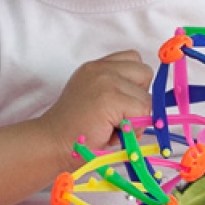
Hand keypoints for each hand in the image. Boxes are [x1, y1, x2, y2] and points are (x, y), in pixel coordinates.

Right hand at [38, 50, 153, 166]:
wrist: (50, 145)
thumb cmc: (76, 130)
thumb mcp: (97, 99)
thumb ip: (119, 89)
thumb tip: (154, 99)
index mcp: (97, 67)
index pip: (134, 59)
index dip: (135, 83)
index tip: (120, 102)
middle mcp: (100, 68)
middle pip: (146, 73)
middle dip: (139, 98)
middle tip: (115, 116)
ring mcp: (105, 80)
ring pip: (147, 99)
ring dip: (136, 119)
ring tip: (110, 127)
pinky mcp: (110, 98)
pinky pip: (142, 112)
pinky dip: (132, 129)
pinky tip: (110, 133)